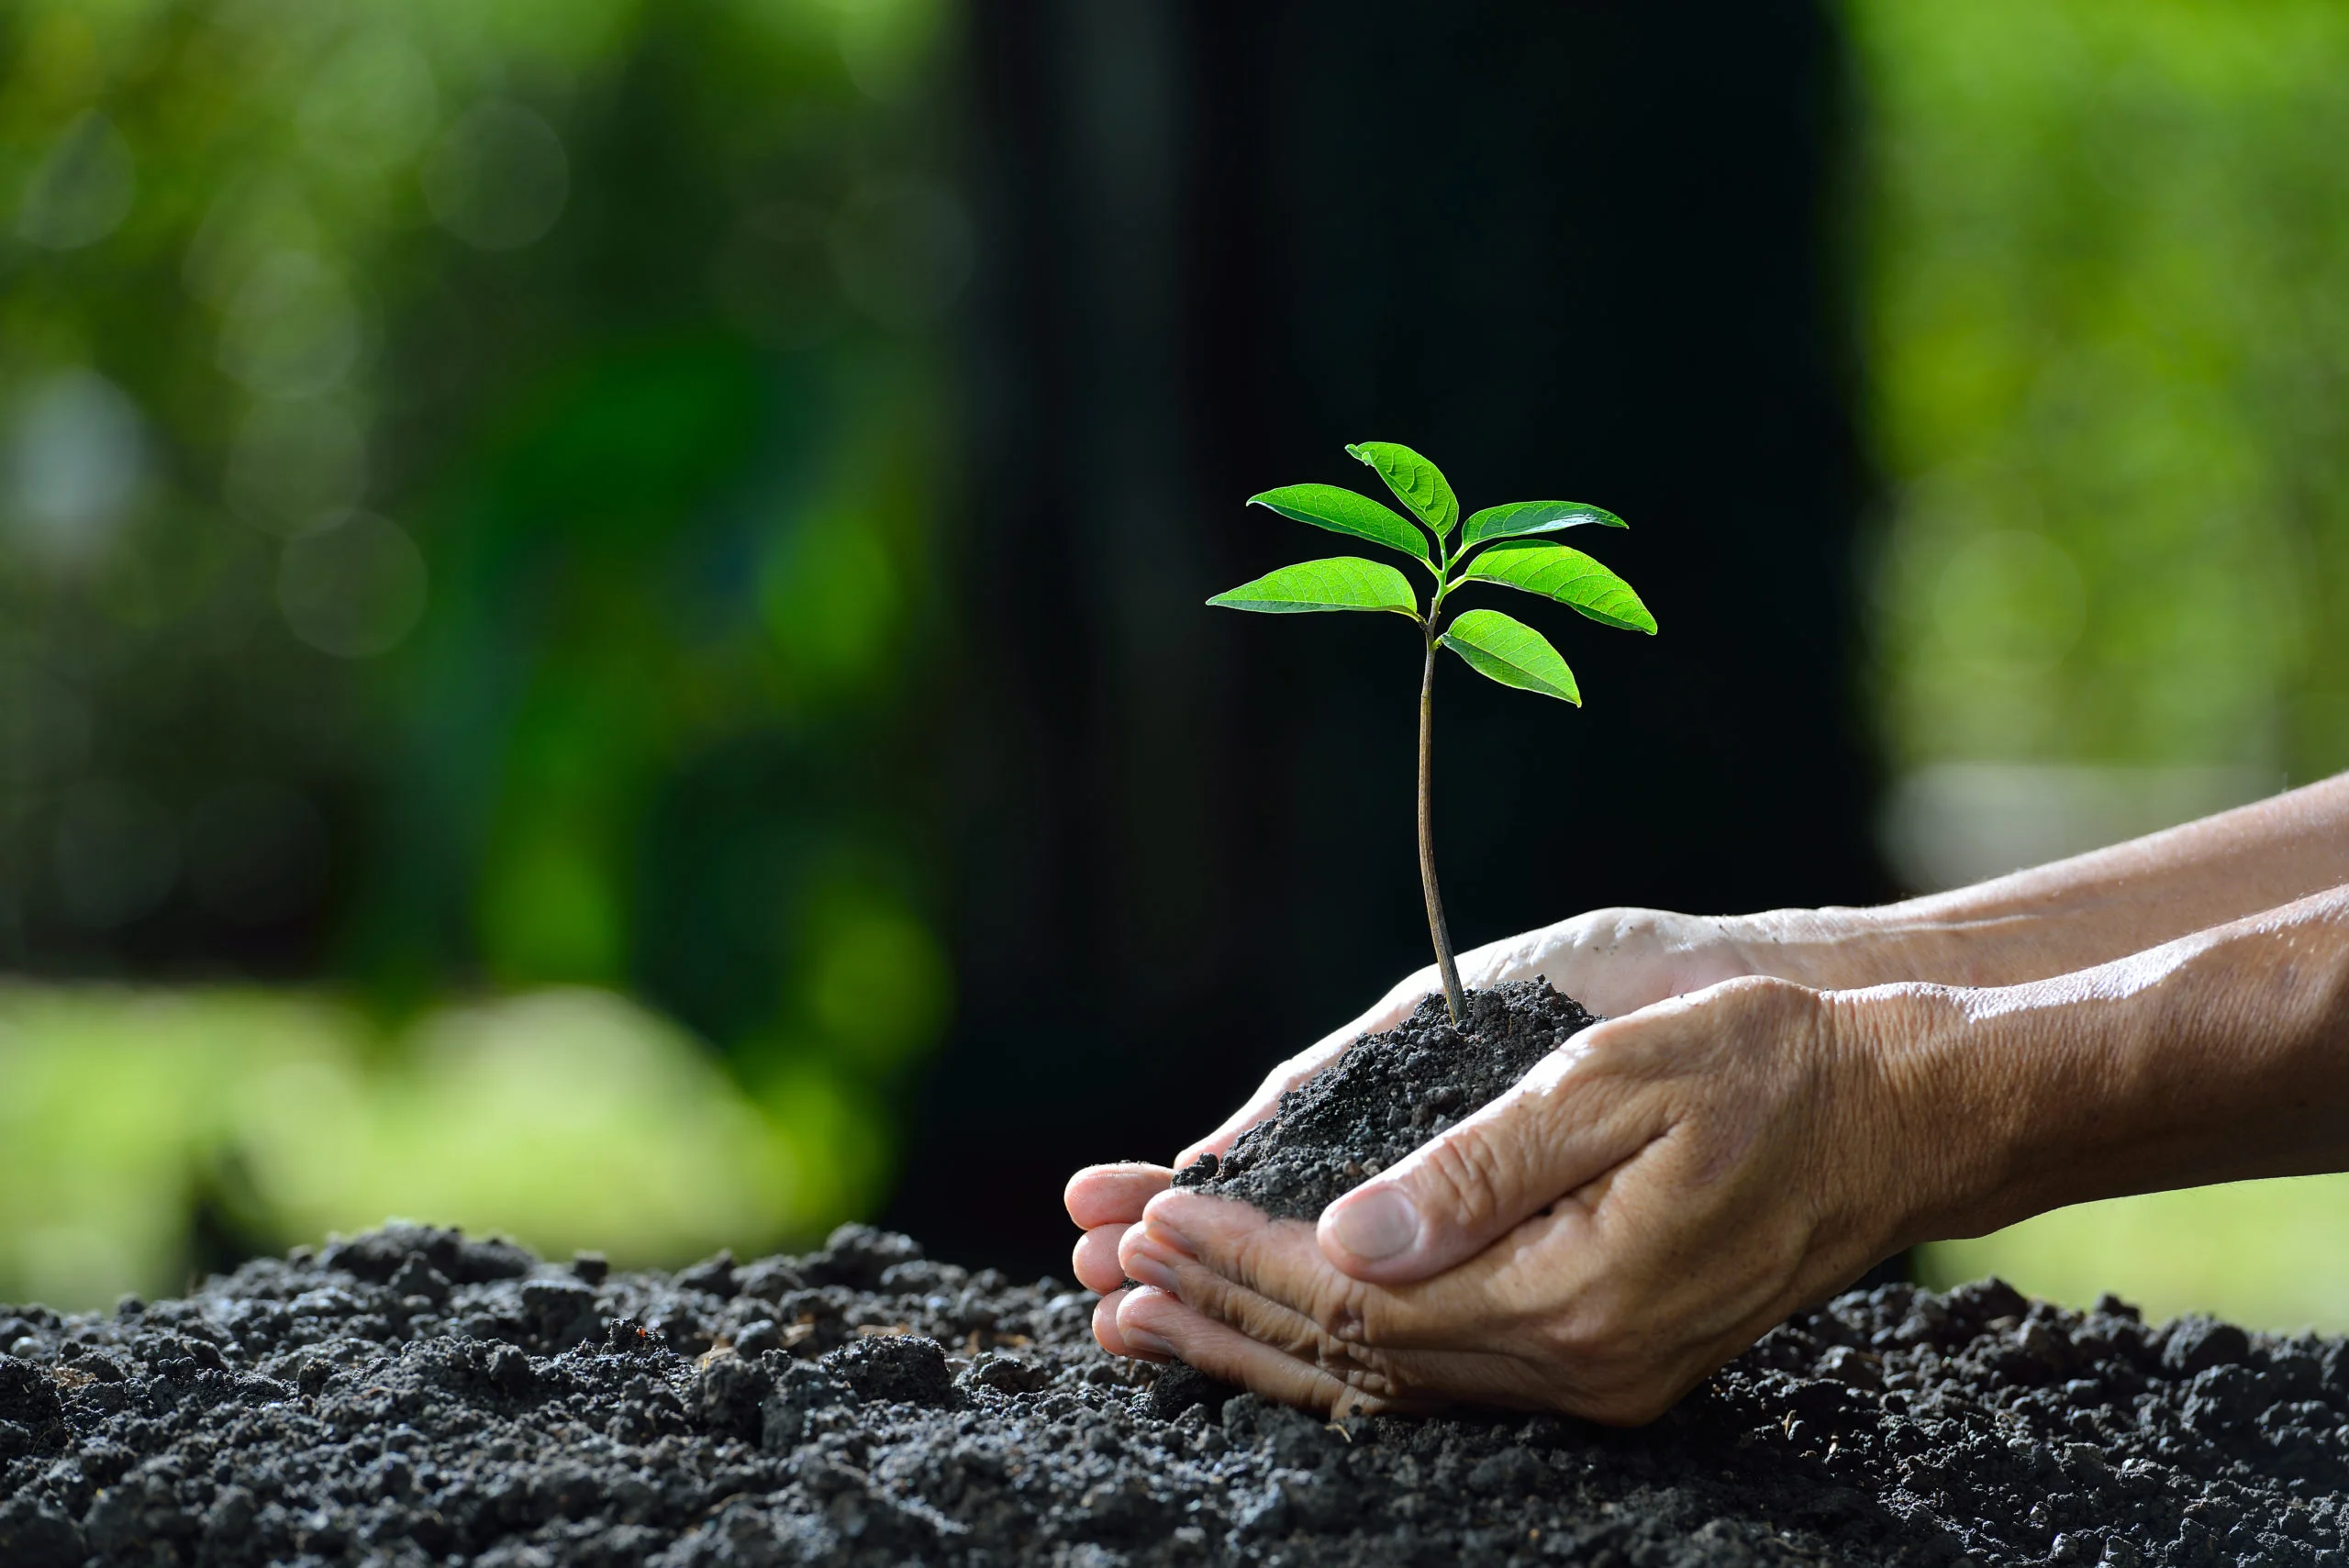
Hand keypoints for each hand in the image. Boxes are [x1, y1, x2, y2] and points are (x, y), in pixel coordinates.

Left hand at [1063, 908, 1774, 1353]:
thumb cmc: (1771, 1069)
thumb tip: (1345, 1237)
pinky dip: (1343, 1350)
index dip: (1241, 1254)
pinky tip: (1280, 1329)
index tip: (1143, 1212)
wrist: (1903, 1117)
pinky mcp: (1607, 1363)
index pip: (1358, 1298)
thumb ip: (1477, 1168)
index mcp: (1575, 1298)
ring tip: (1145, 1315)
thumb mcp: (1617, 1083)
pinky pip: (1440, 1379)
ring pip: (1389, 1384)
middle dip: (1217, 1311)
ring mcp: (1597, 1382)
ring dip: (1262, 1342)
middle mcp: (1578, 1367)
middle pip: (1355, 1361)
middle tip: (1096, 1280)